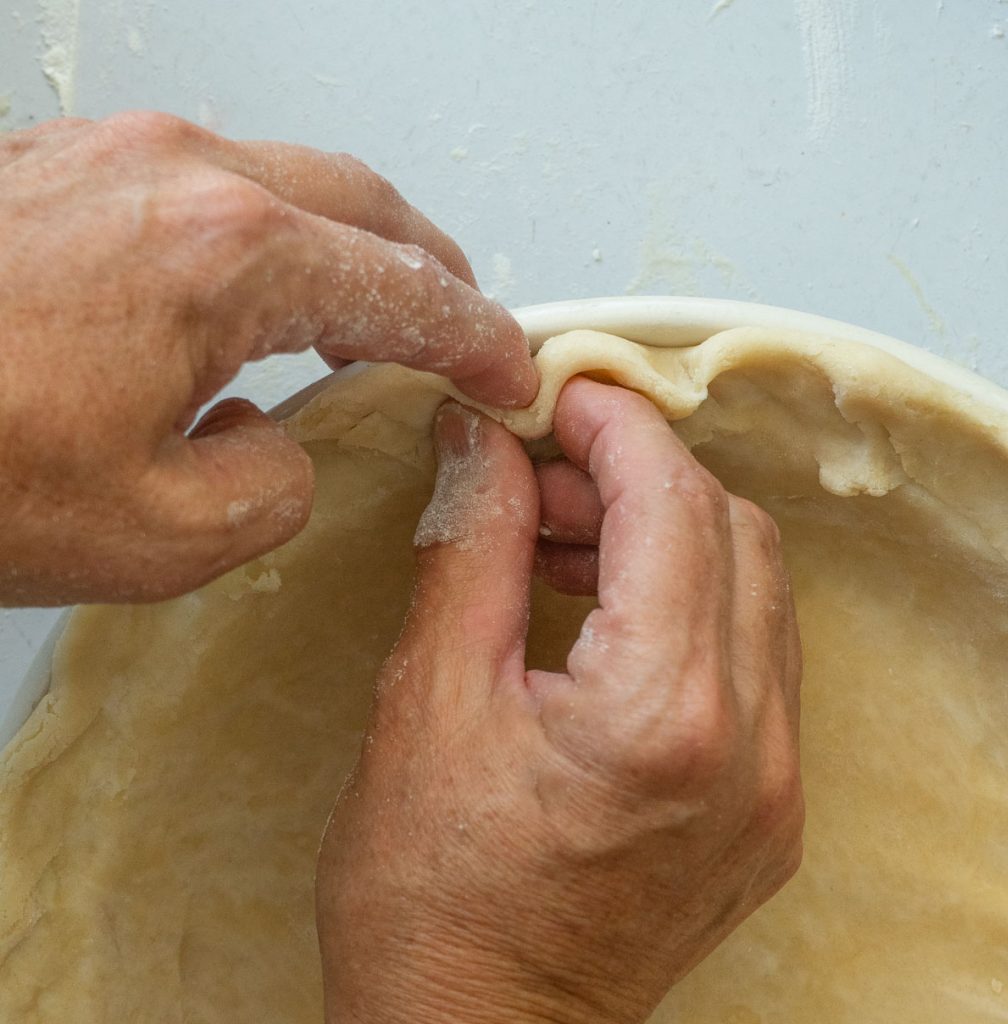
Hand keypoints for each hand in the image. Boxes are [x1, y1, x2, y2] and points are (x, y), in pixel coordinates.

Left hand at [0, 113, 534, 603]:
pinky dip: (267, 239)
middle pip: (363, 205)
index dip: (476, 338)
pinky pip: (208, 189)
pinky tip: (260, 292)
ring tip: (376, 306)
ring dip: (349, 246)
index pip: (405, 291)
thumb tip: (278, 438)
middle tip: (465, 324)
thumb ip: (272, 487)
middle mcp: (180, 174)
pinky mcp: (63, 170)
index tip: (511, 369)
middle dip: (431, 268)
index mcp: (227, 255)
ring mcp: (115, 156)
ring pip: (287, 183)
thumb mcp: (157, 535)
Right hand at [317, 378, 803, 1023]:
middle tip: (540, 479)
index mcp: (662, 715)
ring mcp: (774, 785)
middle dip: (638, 478)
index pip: (673, 505)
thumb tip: (485, 445)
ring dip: (665, 536)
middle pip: (733, 532)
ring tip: (560, 545)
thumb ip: (473, 546)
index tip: (561, 398)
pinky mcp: (767, 807)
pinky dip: (688, 602)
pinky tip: (605, 610)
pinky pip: (755, 655)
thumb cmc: (430, 902)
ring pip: (755, 587)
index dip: (617, 429)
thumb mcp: (426, 701)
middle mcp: (751, 748)